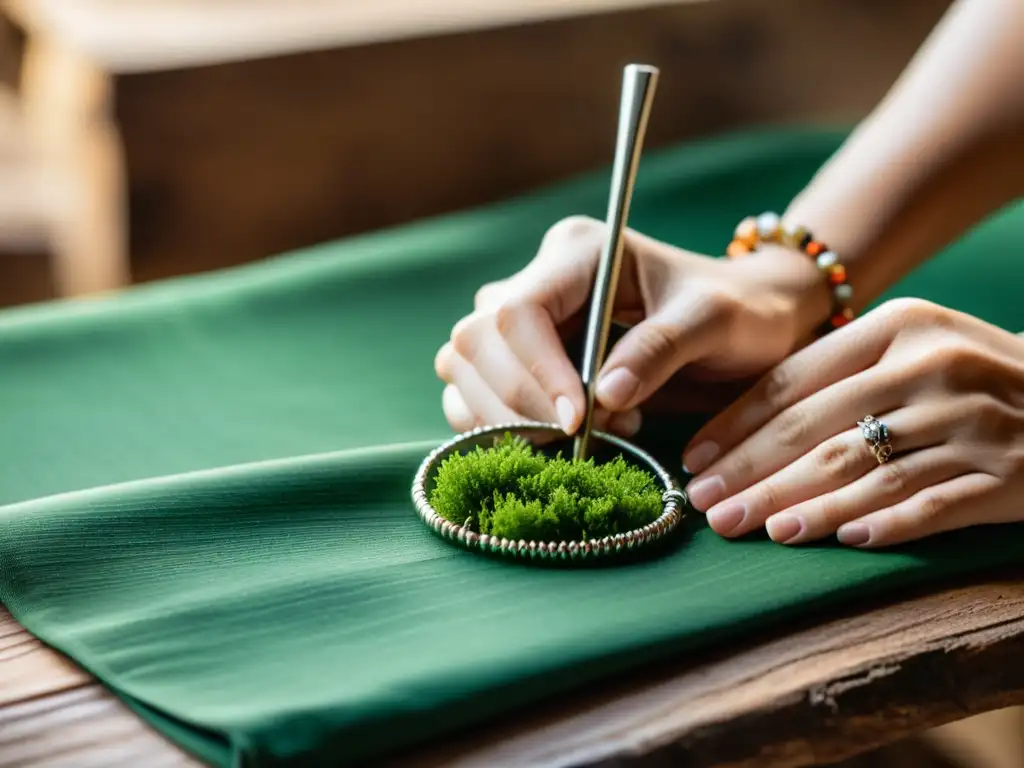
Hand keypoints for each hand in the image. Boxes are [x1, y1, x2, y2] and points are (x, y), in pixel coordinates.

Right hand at [435, 215, 827, 435]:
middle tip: (585, 433)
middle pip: (475, 342)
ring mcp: (519, 322)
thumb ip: (660, 349)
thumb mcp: (713, 321)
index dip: (537, 372)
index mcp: (576, 252)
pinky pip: (472, 396)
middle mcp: (535, 280)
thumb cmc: (736, 311)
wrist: (745, 324)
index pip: (518, 311)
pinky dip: (500, 428)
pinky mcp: (517, 360)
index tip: (579, 420)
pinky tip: (555, 440)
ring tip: (583, 434)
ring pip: (461, 369)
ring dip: (507, 418)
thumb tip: (603, 398)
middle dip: (520, 402)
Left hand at [683, 298, 1023, 547]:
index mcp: (898, 327)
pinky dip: (882, 524)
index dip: (737, 424)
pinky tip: (841, 541)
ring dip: (803, 505)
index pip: (794, 381)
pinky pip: (931, 505)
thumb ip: (841, 373)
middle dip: (752, 473)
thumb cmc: (971, 376)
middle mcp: (932, 367)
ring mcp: (972, 421)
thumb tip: (743, 426)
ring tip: (754, 528)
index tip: (694, 458)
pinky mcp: (1008, 473)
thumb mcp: (913, 347)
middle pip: (819, 430)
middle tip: (706, 506)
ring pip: (866, 472)